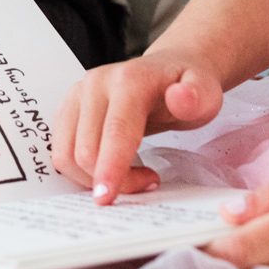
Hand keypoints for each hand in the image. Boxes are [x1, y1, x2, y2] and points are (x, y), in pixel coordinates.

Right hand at [51, 48, 223, 201]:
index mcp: (128, 80)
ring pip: (66, 153)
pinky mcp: (68, 108)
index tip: (107, 199)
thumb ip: (197, 96)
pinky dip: (81, 170)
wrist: (169, 68)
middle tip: (148, 182)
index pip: (115, 131)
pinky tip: (110, 168)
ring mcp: (77, 95)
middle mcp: (95, 84)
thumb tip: (180, 98)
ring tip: (130, 175)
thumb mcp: (206, 91)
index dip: (111, 168)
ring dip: (92, 178)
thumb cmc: (187, 86)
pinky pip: (62, 150)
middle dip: (112, 180)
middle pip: (86, 149)